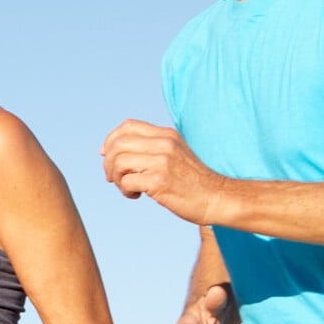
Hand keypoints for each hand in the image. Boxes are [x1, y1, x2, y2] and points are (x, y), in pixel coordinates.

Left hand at [100, 119, 224, 224]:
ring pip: (118, 161)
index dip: (111, 139)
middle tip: (112, 177)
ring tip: (127, 187)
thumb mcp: (175, 153)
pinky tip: (136, 195)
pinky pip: (126, 181)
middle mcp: (164, 144)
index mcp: (166, 135)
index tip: (106, 155)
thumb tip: (109, 150)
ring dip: (116, 177)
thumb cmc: (192, 181)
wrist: (217, 198)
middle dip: (108, 162)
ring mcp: (162, 162)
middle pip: (118, 143)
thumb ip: (151, 147)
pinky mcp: (159, 181)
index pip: (127, 125)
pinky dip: (125, 190)